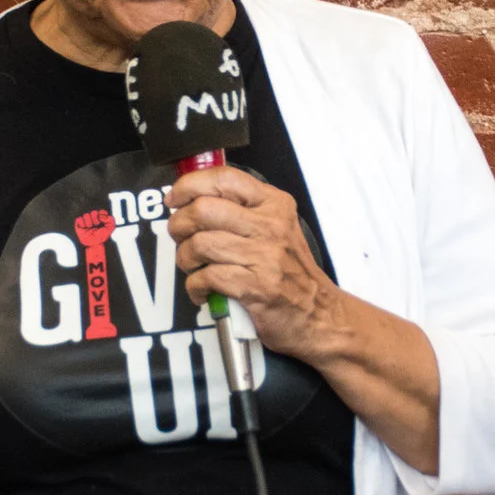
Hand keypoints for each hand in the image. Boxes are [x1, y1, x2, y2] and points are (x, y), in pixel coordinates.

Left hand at [166, 168, 348, 363]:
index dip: (189, 186)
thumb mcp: (277, 228)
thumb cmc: (292, 273)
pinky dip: (195, 286)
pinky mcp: (255, 287)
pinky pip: (206, 277)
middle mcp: (270, 226)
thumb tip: (194, 200)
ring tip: (193, 268)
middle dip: (179, 225)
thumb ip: (243, 210)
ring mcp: (264, 257)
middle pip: (203, 210)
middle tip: (180, 237)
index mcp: (273, 205)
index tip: (175, 199)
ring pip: (200, 244)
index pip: (223, 179)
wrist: (319, 315)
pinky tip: (203, 291)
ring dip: (185, 259)